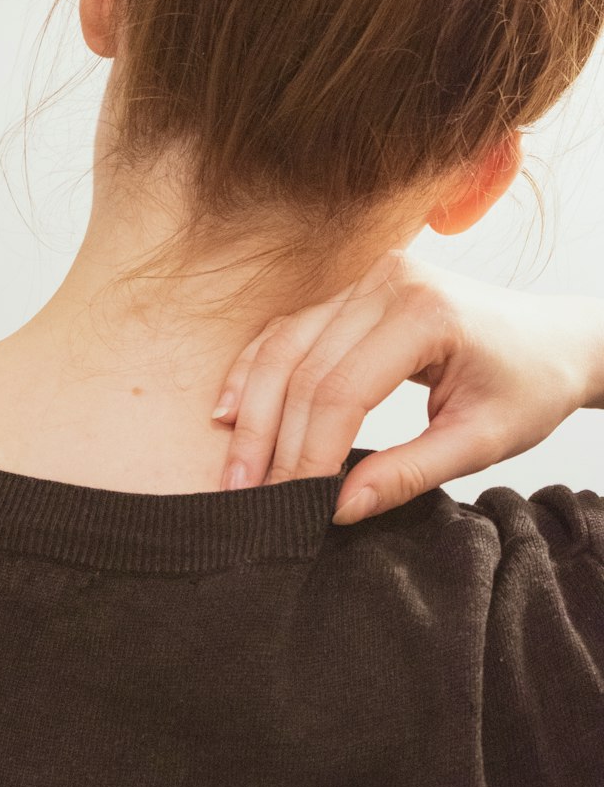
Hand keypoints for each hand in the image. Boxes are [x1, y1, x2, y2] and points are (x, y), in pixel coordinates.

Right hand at [215, 248, 602, 523]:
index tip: (293, 504)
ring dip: (251, 406)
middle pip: (303, 366)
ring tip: (234, 466)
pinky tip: (231, 410)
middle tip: (247, 495)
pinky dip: (255, 369)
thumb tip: (338, 510)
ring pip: (284, 343)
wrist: (555, 340)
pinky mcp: (351, 286)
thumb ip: (408, 473)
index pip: (343, 390)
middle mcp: (386, 281)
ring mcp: (364, 277)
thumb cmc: (529, 386)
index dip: (310, 452)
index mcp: (425, 313)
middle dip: (270, 437)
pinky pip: (289, 328)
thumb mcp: (480, 442)